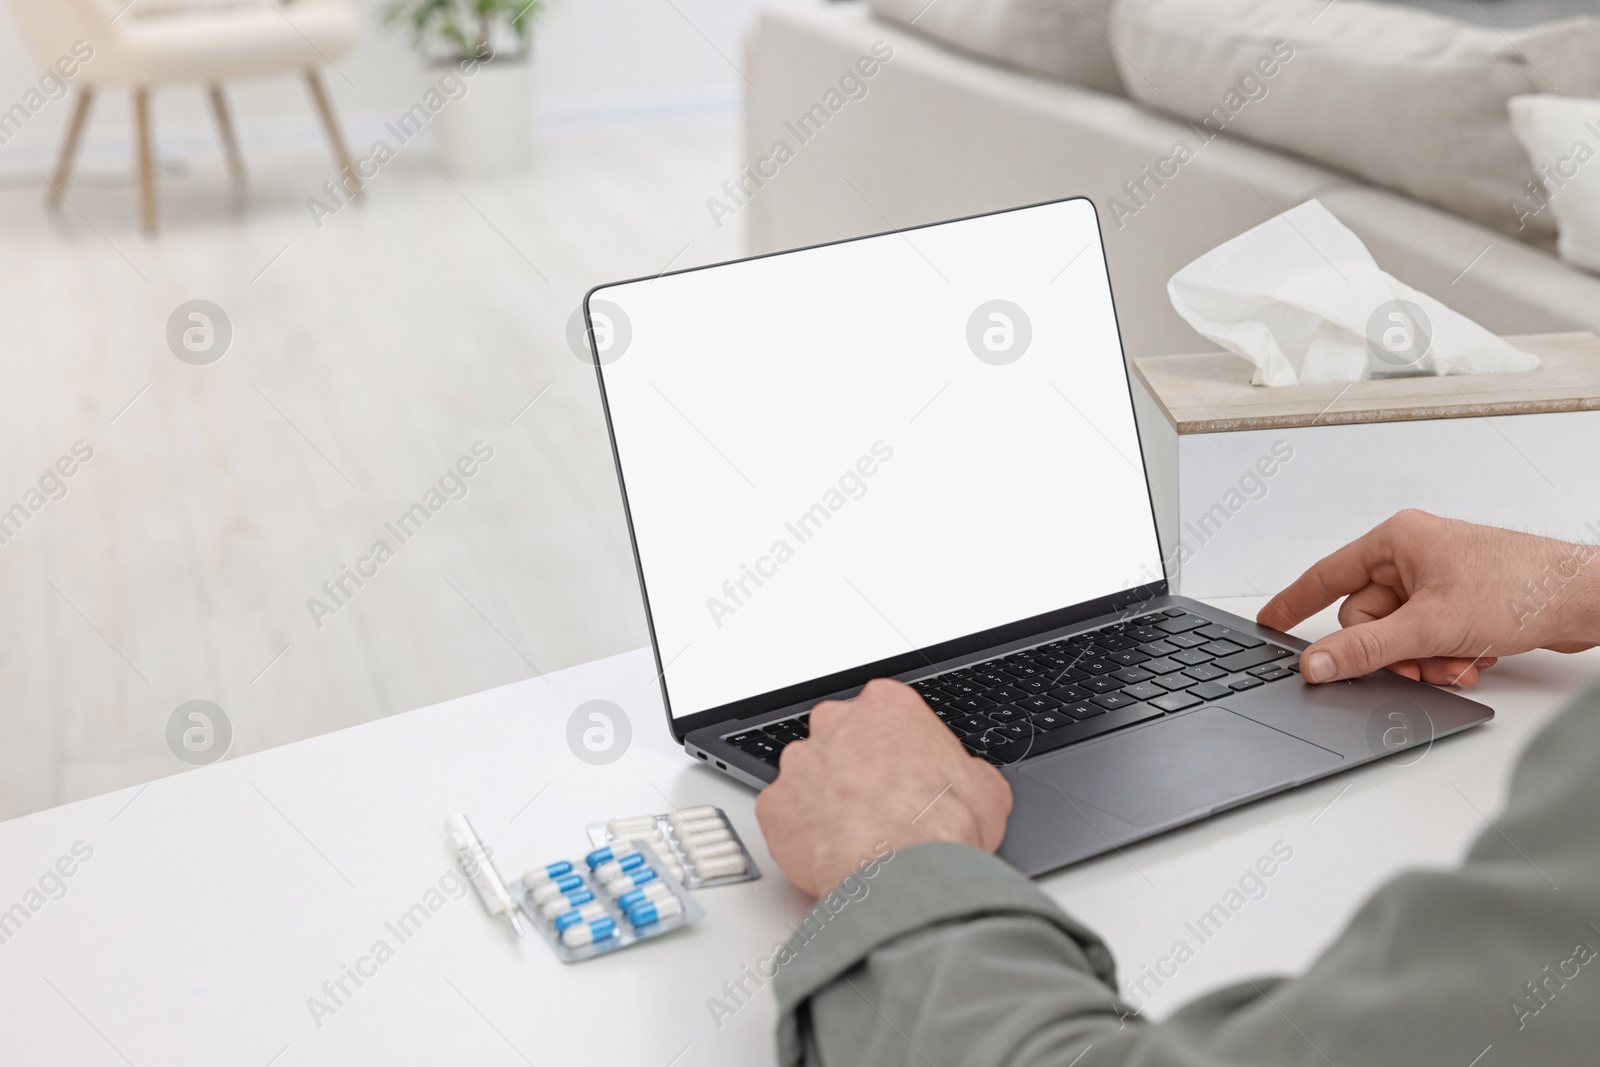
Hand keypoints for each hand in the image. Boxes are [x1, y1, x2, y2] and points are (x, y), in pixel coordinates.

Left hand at [755, 679, 1012, 897]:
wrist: (902, 871)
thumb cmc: (939, 828)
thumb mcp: (985, 788)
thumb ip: (963, 771)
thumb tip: (969, 784)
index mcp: (887, 707)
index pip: (884, 713)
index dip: (896, 748)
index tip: (902, 772)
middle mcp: (837, 724)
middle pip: (840, 737)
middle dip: (854, 768)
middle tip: (877, 805)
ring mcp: (800, 763)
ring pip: (808, 776)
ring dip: (825, 800)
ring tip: (853, 837)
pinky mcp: (774, 805)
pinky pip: (784, 816)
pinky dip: (801, 833)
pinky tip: (827, 852)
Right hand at [1258, 509, 1599, 685]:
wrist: (1588, 599)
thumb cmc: (1523, 586)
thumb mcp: (1430, 626)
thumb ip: (1365, 649)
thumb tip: (1315, 662)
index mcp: (1396, 540)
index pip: (1326, 575)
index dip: (1293, 603)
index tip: (1268, 623)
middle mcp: (1413, 555)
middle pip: (1366, 618)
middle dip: (1393, 649)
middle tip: (1421, 658)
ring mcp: (1438, 581)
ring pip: (1398, 636)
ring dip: (1424, 658)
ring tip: (1459, 658)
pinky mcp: (1461, 604)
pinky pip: (1427, 640)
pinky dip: (1446, 657)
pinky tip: (1475, 657)